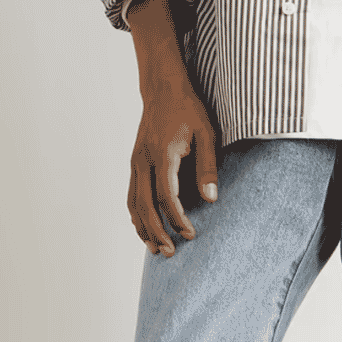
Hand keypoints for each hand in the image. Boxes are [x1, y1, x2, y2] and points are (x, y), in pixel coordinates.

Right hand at [128, 87, 218, 257]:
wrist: (162, 89)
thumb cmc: (188, 110)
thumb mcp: (207, 133)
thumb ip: (208, 166)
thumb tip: (210, 199)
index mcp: (163, 154)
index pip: (167, 196)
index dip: (178, 219)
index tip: (190, 233)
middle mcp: (144, 161)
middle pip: (145, 206)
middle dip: (157, 232)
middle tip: (170, 252)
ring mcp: (135, 163)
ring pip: (133, 204)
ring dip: (143, 229)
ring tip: (155, 249)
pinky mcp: (134, 164)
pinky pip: (131, 196)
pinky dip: (136, 216)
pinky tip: (145, 230)